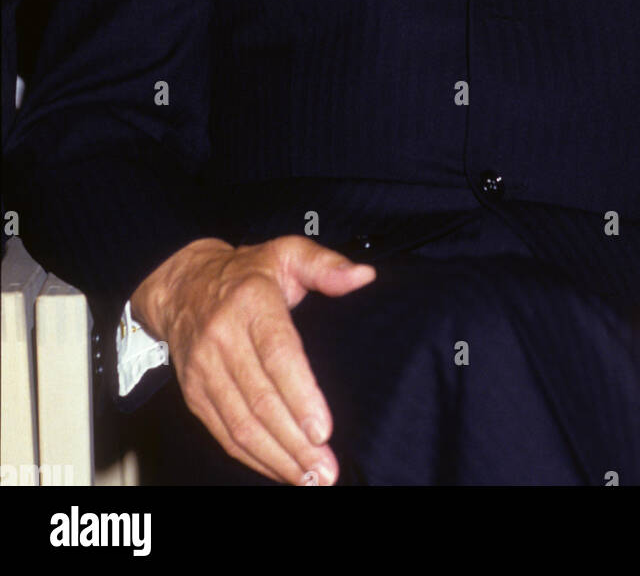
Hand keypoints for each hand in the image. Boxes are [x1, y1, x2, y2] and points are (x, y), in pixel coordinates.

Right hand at [131, 236, 375, 485]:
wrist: (182, 285)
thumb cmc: (247, 272)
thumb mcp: (287, 253)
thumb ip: (327, 265)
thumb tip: (365, 276)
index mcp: (251, 303)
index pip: (277, 353)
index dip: (300, 394)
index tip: (323, 429)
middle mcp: (222, 337)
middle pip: (260, 399)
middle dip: (295, 441)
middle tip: (326, 469)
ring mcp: (203, 368)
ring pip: (240, 423)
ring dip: (276, 457)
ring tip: (309, 478)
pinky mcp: (194, 392)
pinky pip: (223, 432)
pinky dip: (252, 457)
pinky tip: (280, 469)